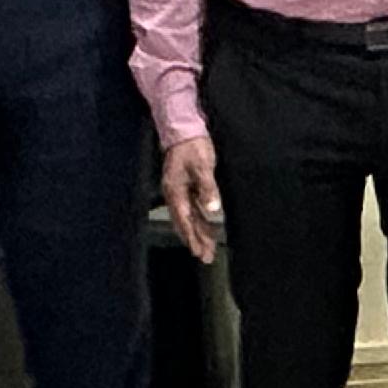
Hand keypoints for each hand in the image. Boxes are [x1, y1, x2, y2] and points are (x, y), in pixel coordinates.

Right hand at [160, 135, 223, 263]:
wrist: (184, 129)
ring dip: (199, 232)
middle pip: (185, 223)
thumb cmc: (193, 147)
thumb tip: (213, 209)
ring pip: (189, 217)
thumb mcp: (202, 166)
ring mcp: (180, 191)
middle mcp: (175, 194)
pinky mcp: (186, 187)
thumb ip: (208, 188)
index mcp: (175, 191)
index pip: (184, 220)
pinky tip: (208, 228)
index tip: (198, 252)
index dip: (192, 237)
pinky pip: (193, 209)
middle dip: (195, 240)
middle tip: (205, 257)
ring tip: (208, 249)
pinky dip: (200, 220)